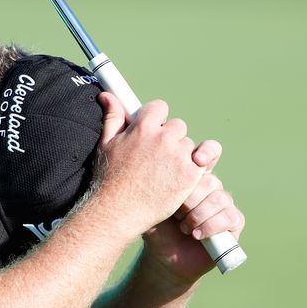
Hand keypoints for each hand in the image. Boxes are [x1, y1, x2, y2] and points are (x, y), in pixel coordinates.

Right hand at [94, 93, 204, 236]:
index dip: (156, 121)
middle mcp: (164, 138)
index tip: (151, 134)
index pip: (160, 108)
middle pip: (177, 127)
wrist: (118, 211)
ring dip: (180, 156)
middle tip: (155, 160)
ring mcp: (179, 156)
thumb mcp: (106, 144)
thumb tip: (107, 96)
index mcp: (143, 127)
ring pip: (188, 146)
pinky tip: (175, 182)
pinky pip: (200, 165)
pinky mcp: (191, 174)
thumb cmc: (109, 179)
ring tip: (163, 175)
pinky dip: (191, 172)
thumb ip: (112, 117)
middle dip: (169, 140)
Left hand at [142, 140, 245, 284]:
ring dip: (198, 214)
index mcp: (193, 175)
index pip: (209, 152)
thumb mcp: (150, 202)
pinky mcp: (233, 223)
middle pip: (210, 180)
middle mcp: (211, 187)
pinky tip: (195, 234)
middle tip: (175, 214)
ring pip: (219, 198)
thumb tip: (152, 162)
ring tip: (182, 227)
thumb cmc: (155, 226)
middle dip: (190, 199)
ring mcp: (224, 204)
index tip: (197, 159)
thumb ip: (155, 182)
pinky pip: (229, 216)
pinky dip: (211, 226)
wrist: (164, 257)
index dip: (207, 152)